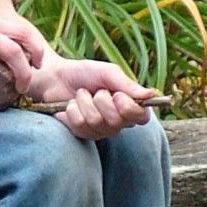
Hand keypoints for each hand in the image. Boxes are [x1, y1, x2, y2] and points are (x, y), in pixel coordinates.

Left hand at [23, 56, 159, 139]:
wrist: (54, 77)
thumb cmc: (84, 73)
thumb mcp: (107, 73)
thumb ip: (127, 84)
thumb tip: (151, 94)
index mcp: (129, 105)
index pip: (142, 117)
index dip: (129, 108)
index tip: (117, 94)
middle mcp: (118, 122)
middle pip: (116, 121)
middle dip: (101, 101)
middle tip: (95, 91)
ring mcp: (99, 130)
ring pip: (96, 122)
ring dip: (85, 103)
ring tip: (81, 95)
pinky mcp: (81, 133)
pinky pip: (80, 125)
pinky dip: (73, 110)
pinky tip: (70, 105)